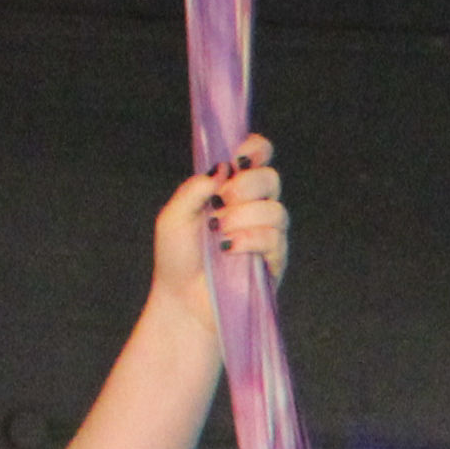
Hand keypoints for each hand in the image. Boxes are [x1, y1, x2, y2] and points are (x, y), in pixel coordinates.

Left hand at [150, 137, 285, 300]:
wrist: (182, 299)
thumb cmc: (177, 258)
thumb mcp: (174, 216)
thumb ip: (195, 188)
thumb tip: (223, 168)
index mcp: (232, 190)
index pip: (258, 157)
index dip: (255, 149)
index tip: (238, 157)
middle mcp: (254, 207)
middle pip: (271, 178)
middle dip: (245, 187)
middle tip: (220, 203)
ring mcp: (267, 234)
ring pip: (275, 210)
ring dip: (243, 218)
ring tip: (218, 233)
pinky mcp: (274, 260)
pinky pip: (274, 239)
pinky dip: (249, 240)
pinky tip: (228, 250)